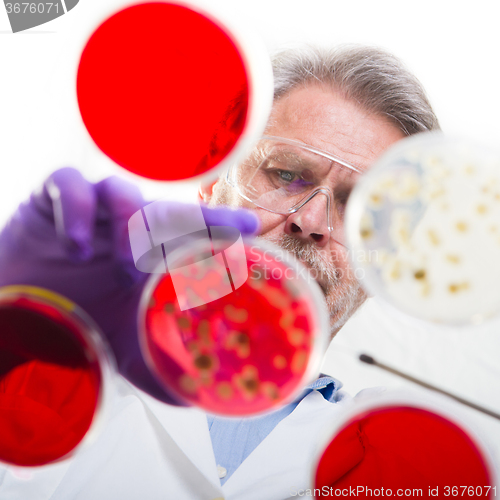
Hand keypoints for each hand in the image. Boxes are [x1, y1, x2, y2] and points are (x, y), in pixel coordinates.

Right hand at [0, 167, 259, 402]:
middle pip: (168, 208)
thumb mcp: (129, 352)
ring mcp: (95, 212)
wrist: (19, 320)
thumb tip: (202, 399)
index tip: (251, 227)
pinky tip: (78, 247)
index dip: (222, 227)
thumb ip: (162, 366)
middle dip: (189, 224)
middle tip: (195, 247)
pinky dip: (80, 211)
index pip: (195, 233)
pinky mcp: (53, 201)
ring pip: (123, 192)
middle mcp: (128, 228)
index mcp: (152, 256)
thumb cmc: (82, 328)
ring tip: (126, 267)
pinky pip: (69, 186)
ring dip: (132, 225)